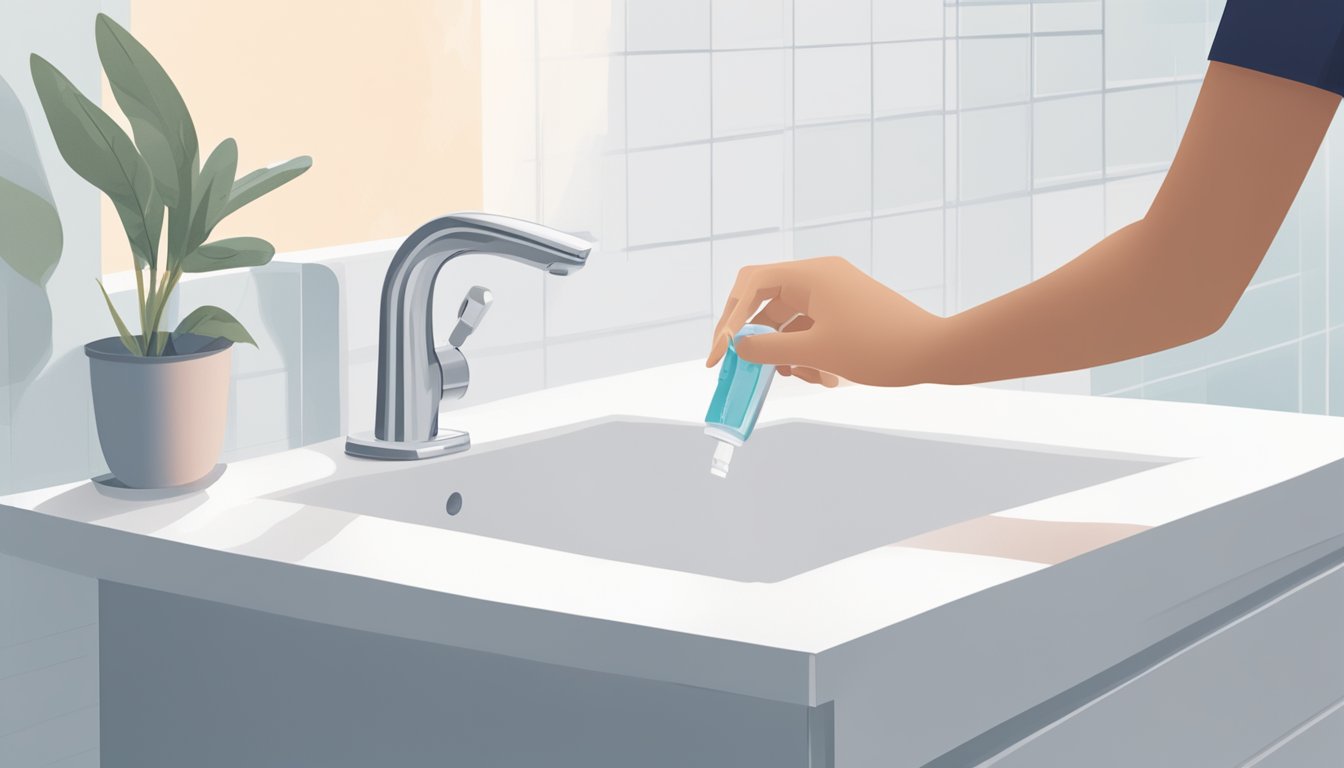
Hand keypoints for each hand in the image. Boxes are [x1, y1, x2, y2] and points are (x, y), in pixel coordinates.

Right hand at [705, 257, 943, 386]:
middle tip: (736, 366)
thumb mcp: (816, 352)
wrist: (935, 352)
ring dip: (784, 351)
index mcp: (811, 275)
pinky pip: (810, 328)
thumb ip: (770, 350)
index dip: (728, 319)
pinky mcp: (845, 311)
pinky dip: (805, 352)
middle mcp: (819, 277)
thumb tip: (737, 349)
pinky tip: (820, 377)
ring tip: (801, 378)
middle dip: (753, 337)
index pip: (751, 285)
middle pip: (765, 302)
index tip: (719, 355)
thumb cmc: (878, 348)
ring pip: (788, 320)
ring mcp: (833, 293)